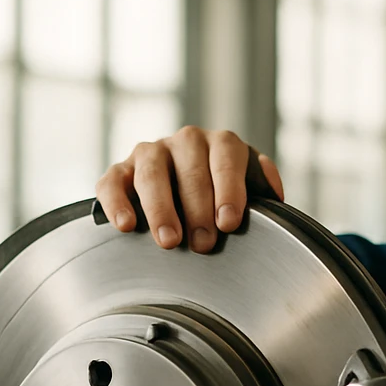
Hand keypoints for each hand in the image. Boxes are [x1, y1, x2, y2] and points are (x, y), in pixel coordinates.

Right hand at [94, 128, 284, 252]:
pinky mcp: (121, 170)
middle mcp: (186, 142)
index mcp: (221, 144)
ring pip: (151, 172)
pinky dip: (117, 202)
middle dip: (197, 209)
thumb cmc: (223, 197)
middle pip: (190, 169)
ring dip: (160, 208)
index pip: (226, 158)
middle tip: (204, 243)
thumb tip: (274, 194)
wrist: (186, 194)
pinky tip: (126, 226)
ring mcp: (151, 153)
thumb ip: (262, 187)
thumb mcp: (250, 189)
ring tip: (169, 241)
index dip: (228, 189)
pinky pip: (112, 181)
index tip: (229, 222)